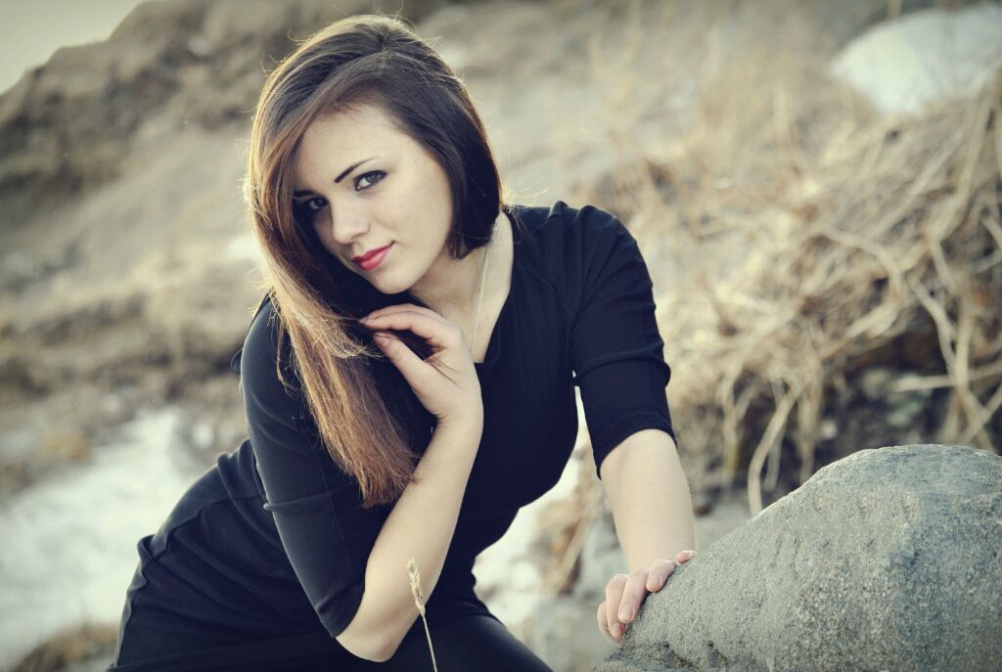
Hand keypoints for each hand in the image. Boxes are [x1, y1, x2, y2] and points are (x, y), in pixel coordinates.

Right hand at [360, 303, 482, 426]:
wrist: (465, 412)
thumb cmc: (447, 399)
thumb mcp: (421, 379)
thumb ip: (400, 355)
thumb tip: (378, 335)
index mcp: (451, 336)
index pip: (414, 319)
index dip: (388, 318)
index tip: (366, 323)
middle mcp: (451, 329)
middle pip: (415, 312)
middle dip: (388, 315)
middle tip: (363, 322)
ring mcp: (448, 332)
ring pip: (416, 315)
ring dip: (393, 317)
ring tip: (371, 323)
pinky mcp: (442, 338)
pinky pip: (419, 324)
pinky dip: (401, 324)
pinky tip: (386, 327)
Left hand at [597, 549, 696, 643]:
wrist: (665, 621)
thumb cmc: (638, 626)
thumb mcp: (621, 626)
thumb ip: (607, 621)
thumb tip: (609, 619)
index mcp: (627, 585)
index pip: (616, 587)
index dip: (612, 606)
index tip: (616, 631)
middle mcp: (646, 576)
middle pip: (636, 577)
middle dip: (630, 597)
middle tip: (625, 618)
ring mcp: (667, 571)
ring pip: (660, 565)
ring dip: (656, 573)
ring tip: (653, 586)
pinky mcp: (687, 571)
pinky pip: (688, 559)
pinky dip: (687, 556)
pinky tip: (685, 558)